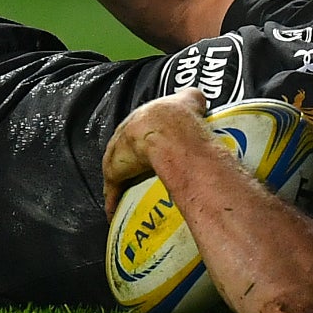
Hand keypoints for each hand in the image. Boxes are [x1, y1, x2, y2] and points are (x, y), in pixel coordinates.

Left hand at [101, 87, 209, 215]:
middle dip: (133, 161)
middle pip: (127, 151)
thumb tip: (199, 100)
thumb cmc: (179, 117)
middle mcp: (125, 133)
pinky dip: (114, 202)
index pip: (140, 128)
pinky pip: (113, 191)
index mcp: (142, 117)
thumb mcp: (189, 100)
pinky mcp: (114, 173)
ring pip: (119, 172)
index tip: (152, 150)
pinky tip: (116, 214)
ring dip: (124, 183)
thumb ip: (191, 99)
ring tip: (132, 196)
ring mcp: (117, 154)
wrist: (167, 132)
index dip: (146, 139)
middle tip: (145, 175)